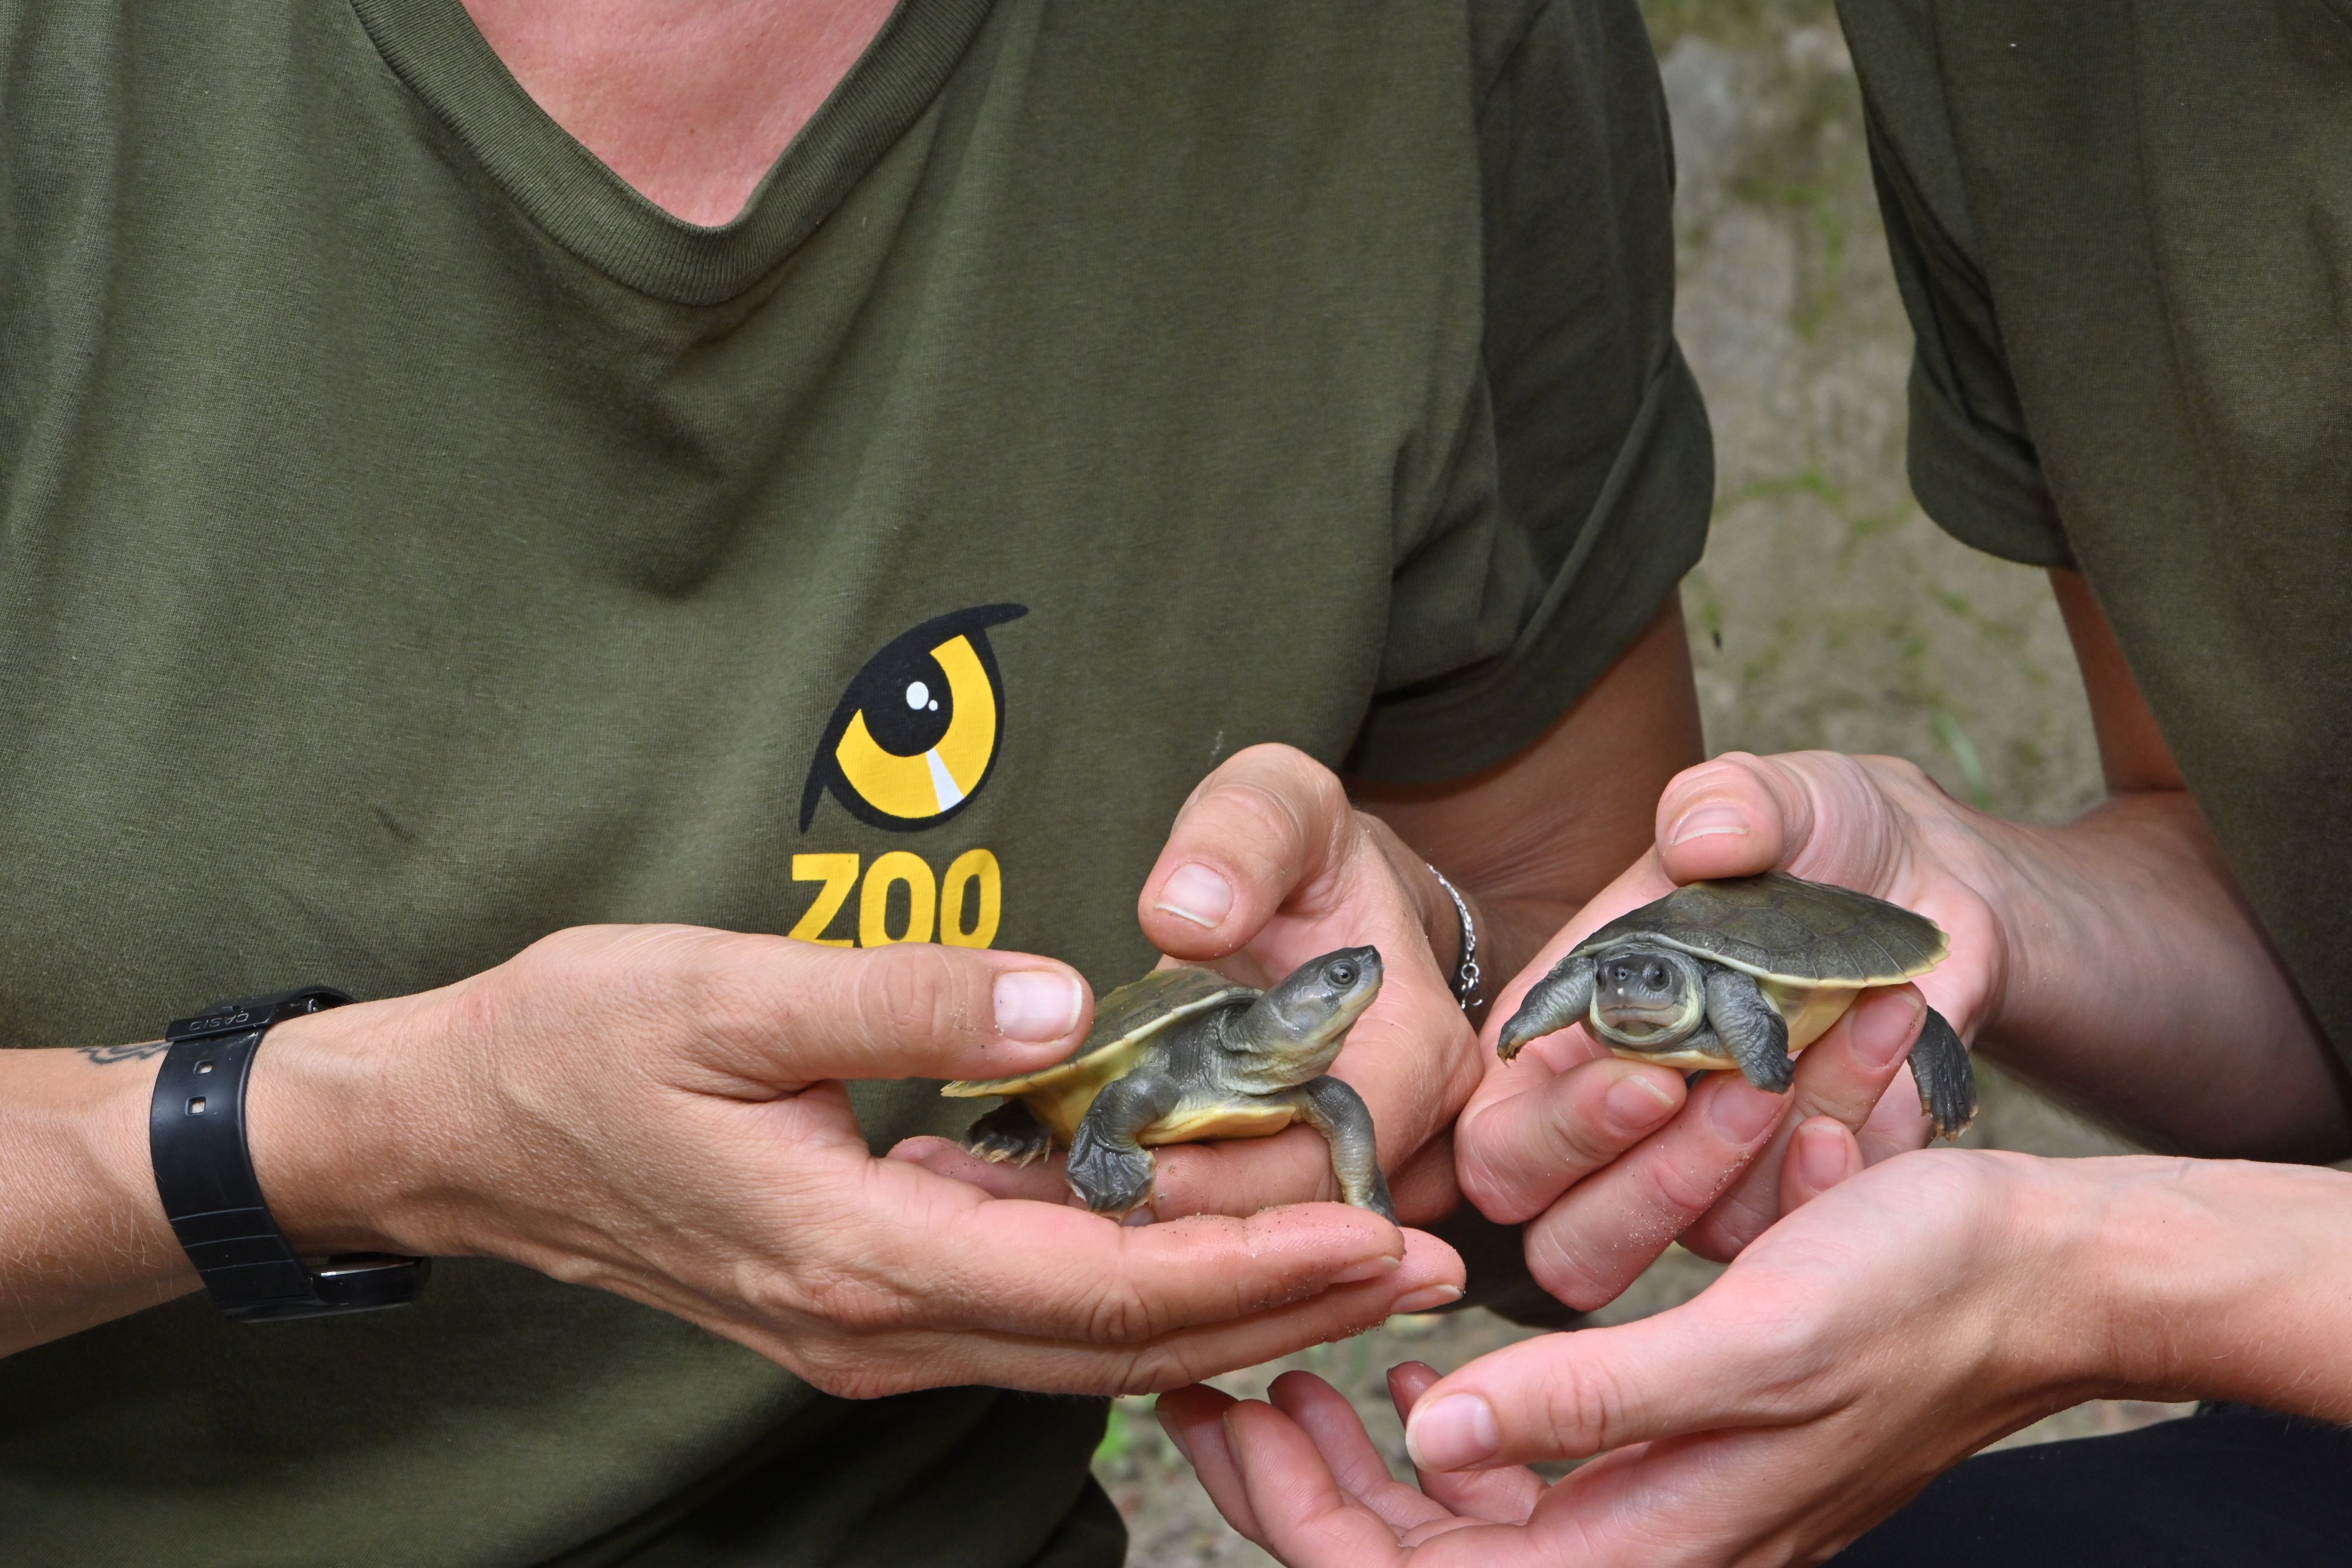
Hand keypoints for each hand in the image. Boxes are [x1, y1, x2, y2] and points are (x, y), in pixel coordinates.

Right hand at [246, 924, 1463, 1397]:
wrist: (457, 1127)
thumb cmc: (573, 1047)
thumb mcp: (724, 992)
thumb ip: (897, 1002)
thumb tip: (1056, 999)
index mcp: (853, 1257)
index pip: (1098, 1289)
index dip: (1251, 1268)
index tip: (1381, 1232)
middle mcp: (874, 1324)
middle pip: (1119, 1342)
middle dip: (1283, 1307)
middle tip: (1429, 1267)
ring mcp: (866, 1327)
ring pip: (1085, 1344)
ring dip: (1227, 1310)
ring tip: (1360, 1269)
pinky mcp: (860, 1299)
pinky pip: (1031, 1318)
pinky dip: (1139, 1298)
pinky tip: (1208, 1256)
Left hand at [906, 744, 1488, 1227]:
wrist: (1331, 901)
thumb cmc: (1307, 852)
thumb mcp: (1280, 804)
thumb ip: (1239, 837)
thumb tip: (1188, 916)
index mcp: (1416, 1051)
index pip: (1334, 1153)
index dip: (1237, 1177)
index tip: (1139, 1168)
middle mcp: (1409, 1134)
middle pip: (1294, 1220)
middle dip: (1182, 1224)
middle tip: (1062, 1202)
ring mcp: (1358, 1174)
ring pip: (1261, 1244)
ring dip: (1160, 1239)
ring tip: (1046, 1209)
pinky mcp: (1303, 1191)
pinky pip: (1235, 1233)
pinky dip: (1156, 1227)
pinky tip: (1065, 1206)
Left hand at [1159, 1137, 2126, 1566]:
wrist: (2034, 1273)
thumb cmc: (1909, 1295)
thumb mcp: (1750, 1340)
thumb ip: (1593, 1402)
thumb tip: (1438, 1438)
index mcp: (1655, 1544)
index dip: (1300, 1513)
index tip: (1220, 1405)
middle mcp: (1649, 1546)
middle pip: (1420, 1562)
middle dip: (1296, 1486)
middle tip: (1207, 1383)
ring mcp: (1661, 1509)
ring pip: (1457, 1526)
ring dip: (1354, 1467)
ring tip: (1281, 1378)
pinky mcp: (1671, 1458)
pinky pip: (1522, 1483)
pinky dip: (1445, 1439)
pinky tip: (1411, 1382)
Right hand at [1457, 751, 2002, 1303]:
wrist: (1938, 885)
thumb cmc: (1821, 839)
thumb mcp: (1780, 796)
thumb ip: (1730, 802)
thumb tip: (1699, 838)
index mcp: (1561, 1031)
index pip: (1499, 1136)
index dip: (1555, 1131)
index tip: (1652, 1076)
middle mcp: (1615, 1122)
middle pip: (1562, 1232)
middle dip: (1643, 1182)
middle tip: (1736, 1092)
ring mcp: (1703, 1175)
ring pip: (1688, 1241)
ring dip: (1760, 1159)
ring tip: (1836, 1036)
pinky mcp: (1792, 1197)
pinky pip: (1793, 1233)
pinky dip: (1832, 1178)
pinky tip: (1873, 1097)